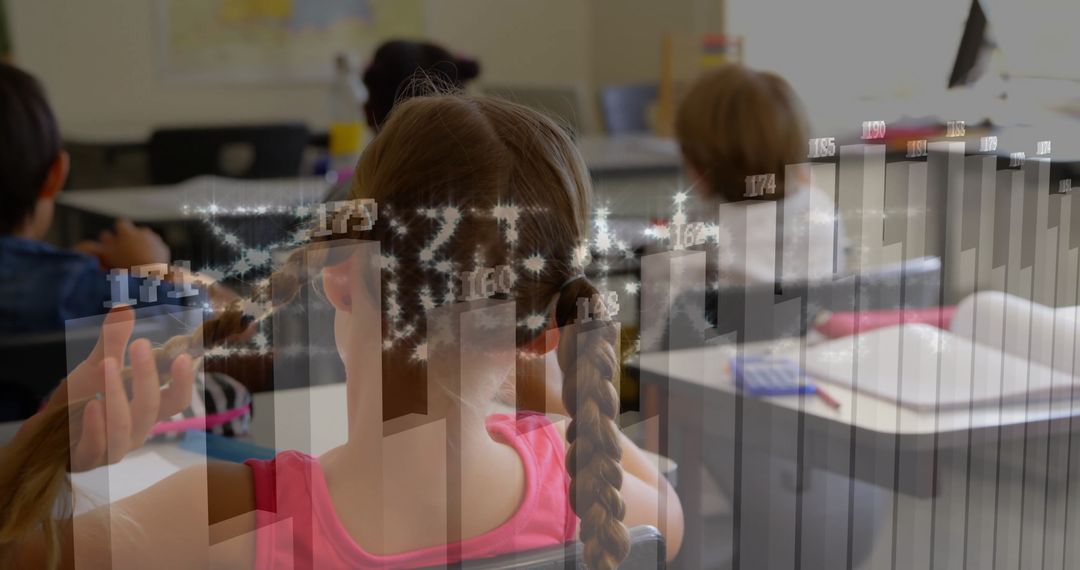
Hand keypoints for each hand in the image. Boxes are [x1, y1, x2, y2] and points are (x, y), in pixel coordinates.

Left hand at [20, 307, 195, 471]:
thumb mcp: (98, 367)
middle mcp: (138, 430)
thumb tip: (125, 307)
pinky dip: (96, 425)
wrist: (47, 436)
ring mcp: (115, 447)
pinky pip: (97, 445)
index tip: (183, 355)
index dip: (183, 380)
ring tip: (107, 365)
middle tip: (140, 344)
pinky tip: (91, 404)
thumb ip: (113, 342)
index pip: (176, 399)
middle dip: (147, 376)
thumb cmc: (82, 401)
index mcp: (148, 409)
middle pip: (153, 407)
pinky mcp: (90, 459)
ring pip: (125, 426)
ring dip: (118, 395)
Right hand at [79, 219, 169, 268]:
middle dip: (129, 239)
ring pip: (146, 239)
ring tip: (136, 259)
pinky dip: (152, 253)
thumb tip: (79, 247)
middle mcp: (142, 232)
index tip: (114, 241)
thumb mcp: (104, 257)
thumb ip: (91, 249)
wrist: (151, 275)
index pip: (121, 223)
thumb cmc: (124, 265)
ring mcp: (154, 239)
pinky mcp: (164, 249)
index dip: (117, 232)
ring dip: (141, 246)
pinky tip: (148, 263)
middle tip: (123, 252)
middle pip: (133, 232)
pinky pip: (156, 248)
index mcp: (127, 231)